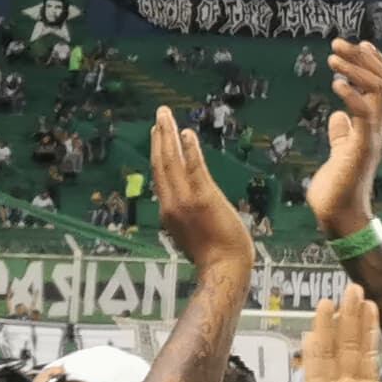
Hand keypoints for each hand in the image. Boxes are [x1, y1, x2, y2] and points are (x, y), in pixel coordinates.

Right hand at [149, 109, 252, 282]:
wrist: (224, 267)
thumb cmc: (215, 255)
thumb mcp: (193, 234)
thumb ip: (187, 216)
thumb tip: (189, 206)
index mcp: (167, 212)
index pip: (160, 175)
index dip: (158, 152)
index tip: (158, 133)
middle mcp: (171, 203)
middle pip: (160, 163)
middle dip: (159, 136)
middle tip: (159, 114)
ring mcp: (185, 200)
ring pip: (171, 162)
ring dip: (168, 135)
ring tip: (165, 115)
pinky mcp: (204, 198)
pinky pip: (193, 167)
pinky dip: (189, 149)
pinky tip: (186, 133)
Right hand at [300, 287, 381, 381]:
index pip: (367, 357)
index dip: (368, 330)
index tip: (369, 304)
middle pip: (347, 350)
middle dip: (349, 319)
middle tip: (350, 289)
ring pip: (331, 356)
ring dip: (330, 328)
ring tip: (330, 300)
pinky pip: (316, 376)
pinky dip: (315, 354)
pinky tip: (314, 332)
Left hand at [303, 41, 381, 236]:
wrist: (339, 214)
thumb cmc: (338, 186)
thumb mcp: (339, 152)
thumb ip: (342, 133)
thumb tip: (338, 117)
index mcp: (374, 126)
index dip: (374, 62)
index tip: (358, 44)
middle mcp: (379, 127)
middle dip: (362, 58)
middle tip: (339, 43)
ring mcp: (373, 136)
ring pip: (377, 92)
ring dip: (355, 71)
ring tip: (333, 58)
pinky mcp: (362, 147)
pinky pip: (363, 115)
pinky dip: (352, 96)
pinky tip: (336, 85)